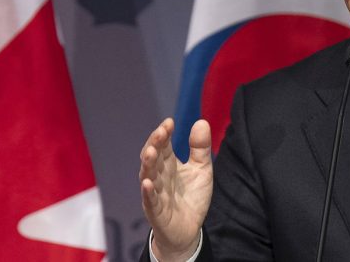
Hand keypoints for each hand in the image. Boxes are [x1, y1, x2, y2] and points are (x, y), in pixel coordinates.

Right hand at [139, 118, 212, 260]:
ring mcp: (156, 194)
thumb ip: (200, 148)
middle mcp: (159, 177)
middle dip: (155, 144)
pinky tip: (147, 183)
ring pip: (148, 176)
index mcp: (169, 165)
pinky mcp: (157, 212)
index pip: (163, 146)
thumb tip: (201, 121)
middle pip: (154, 158)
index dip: (164, 134)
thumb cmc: (191, 197)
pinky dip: (148, 192)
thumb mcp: (201, 169)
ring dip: (148, 164)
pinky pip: (151, 201)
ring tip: (150, 151)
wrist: (189, 229)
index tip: (169, 122)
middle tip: (161, 132)